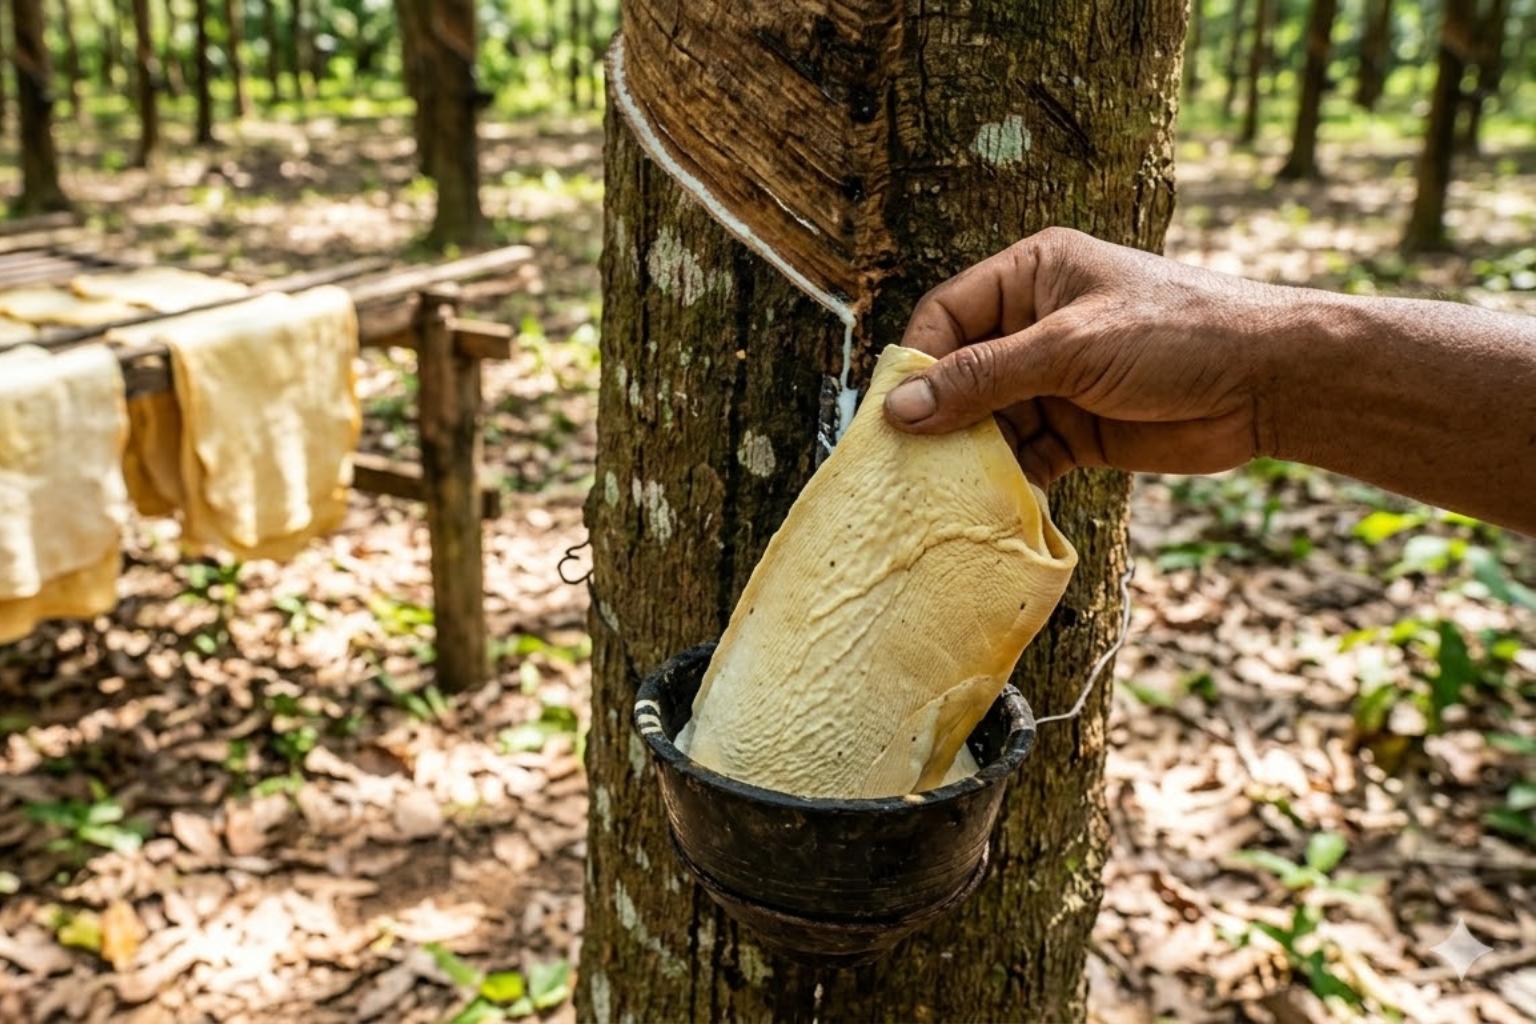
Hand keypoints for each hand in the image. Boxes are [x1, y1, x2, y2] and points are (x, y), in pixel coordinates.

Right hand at [883, 227, 1287, 484]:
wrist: (1271, 383)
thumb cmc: (1178, 334)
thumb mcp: (1071, 348)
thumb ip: (986, 378)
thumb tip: (903, 408)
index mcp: (1031, 277)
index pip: (948, 316)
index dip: (918, 363)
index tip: (892, 414)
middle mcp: (1034, 326)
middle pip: (960, 374)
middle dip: (937, 418)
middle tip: (905, 464)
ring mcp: (1055, 381)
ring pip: (987, 421)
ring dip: (968, 456)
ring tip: (940, 493)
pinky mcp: (1076, 431)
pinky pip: (1022, 457)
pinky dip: (1007, 481)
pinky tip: (991, 506)